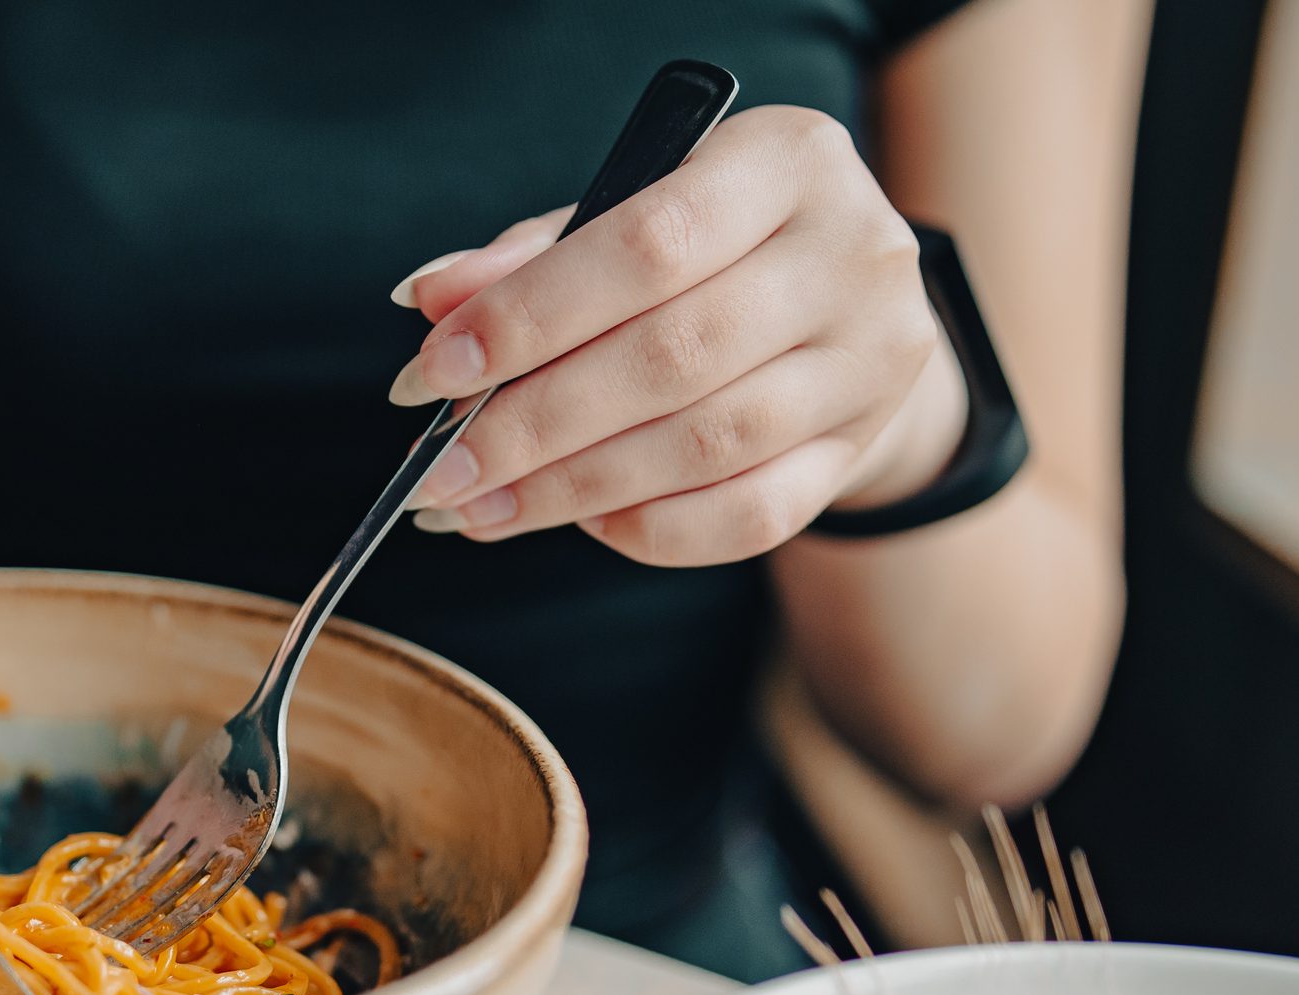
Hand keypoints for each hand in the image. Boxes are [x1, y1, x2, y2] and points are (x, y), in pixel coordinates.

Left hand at [390, 106, 967, 564]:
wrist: (846, 302)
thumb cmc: (715, 247)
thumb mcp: (635, 211)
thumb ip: (535, 254)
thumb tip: (429, 300)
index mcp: (787, 162)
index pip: (647, 246)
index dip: (529, 317)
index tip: (435, 373)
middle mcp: (851, 256)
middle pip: (673, 358)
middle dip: (533, 424)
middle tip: (441, 469)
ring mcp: (869, 361)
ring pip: (705, 446)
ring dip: (572, 488)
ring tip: (481, 506)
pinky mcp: (860, 448)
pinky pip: (748, 515)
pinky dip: (651, 529)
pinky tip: (581, 522)